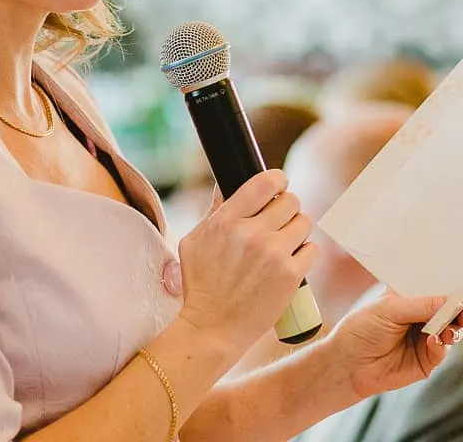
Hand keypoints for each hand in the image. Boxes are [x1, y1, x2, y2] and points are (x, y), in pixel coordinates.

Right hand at [177, 170, 317, 362]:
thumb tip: (226, 184)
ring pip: (304, 222)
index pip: (264, 182)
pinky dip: (305, 254)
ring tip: (285, 242)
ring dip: (297, 230)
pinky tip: (291, 261)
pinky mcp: (291, 275)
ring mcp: (273, 254)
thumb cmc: (200, 284)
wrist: (212, 327)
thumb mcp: (194, 240)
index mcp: (226, 220)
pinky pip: (312, 249)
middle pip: (290, 200)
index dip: (277, 180)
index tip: (278, 186)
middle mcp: (251, 232)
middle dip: (286, 207)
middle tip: (280, 220)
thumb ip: (214, 211)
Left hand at [328, 288, 461, 399]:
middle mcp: (418, 316)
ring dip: (452, 327)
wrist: (350, 362)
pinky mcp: (427, 359)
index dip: (443, 287)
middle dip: (455, 308)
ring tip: (448, 327)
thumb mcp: (388, 309)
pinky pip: (442, 351)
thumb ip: (419, 306)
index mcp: (407, 298)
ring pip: (449, 330)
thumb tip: (449, 302)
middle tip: (460, 307)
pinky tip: (433, 340)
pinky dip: (441, 345)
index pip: (431, 289)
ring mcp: (424, 338)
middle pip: (445, 310)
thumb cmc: (361, 328)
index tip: (455, 287)